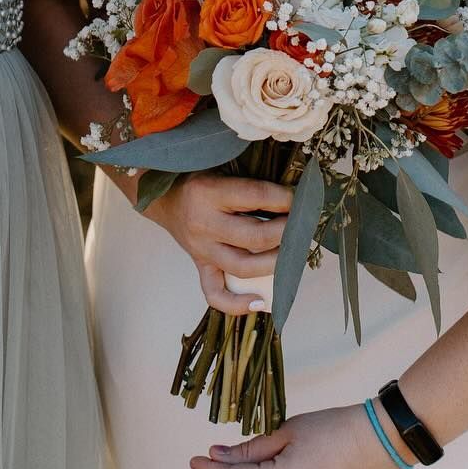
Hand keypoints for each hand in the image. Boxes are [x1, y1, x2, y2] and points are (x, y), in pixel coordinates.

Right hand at [144, 172, 291, 315]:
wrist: (164, 197)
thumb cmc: (198, 177)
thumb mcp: (220, 165)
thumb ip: (249, 177)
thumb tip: (291, 189)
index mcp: (209, 192)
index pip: (256, 196)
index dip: (284, 199)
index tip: (301, 199)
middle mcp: (204, 224)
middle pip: (254, 237)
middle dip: (286, 233)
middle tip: (302, 227)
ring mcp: (202, 249)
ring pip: (242, 267)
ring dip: (274, 263)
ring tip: (293, 255)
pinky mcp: (200, 265)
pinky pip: (215, 293)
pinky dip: (237, 304)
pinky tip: (260, 302)